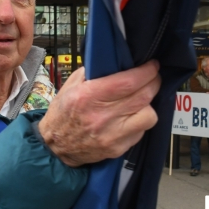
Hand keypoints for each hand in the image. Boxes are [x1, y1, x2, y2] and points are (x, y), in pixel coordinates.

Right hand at [38, 60, 160, 166]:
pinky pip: (142, 131)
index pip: (128, 82)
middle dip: (154, 82)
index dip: (146, 72)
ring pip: (149, 115)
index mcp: (89, 96)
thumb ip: (95, 70)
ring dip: (149, 104)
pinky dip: (141, 121)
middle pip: (143, 96)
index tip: (152, 65)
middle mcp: (102, 116)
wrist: (55, 146)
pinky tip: (132, 116)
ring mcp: (111, 135)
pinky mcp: (117, 149)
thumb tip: (120, 59)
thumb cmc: (64, 111)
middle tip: (153, 77)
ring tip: (142, 99)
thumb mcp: (73, 84)